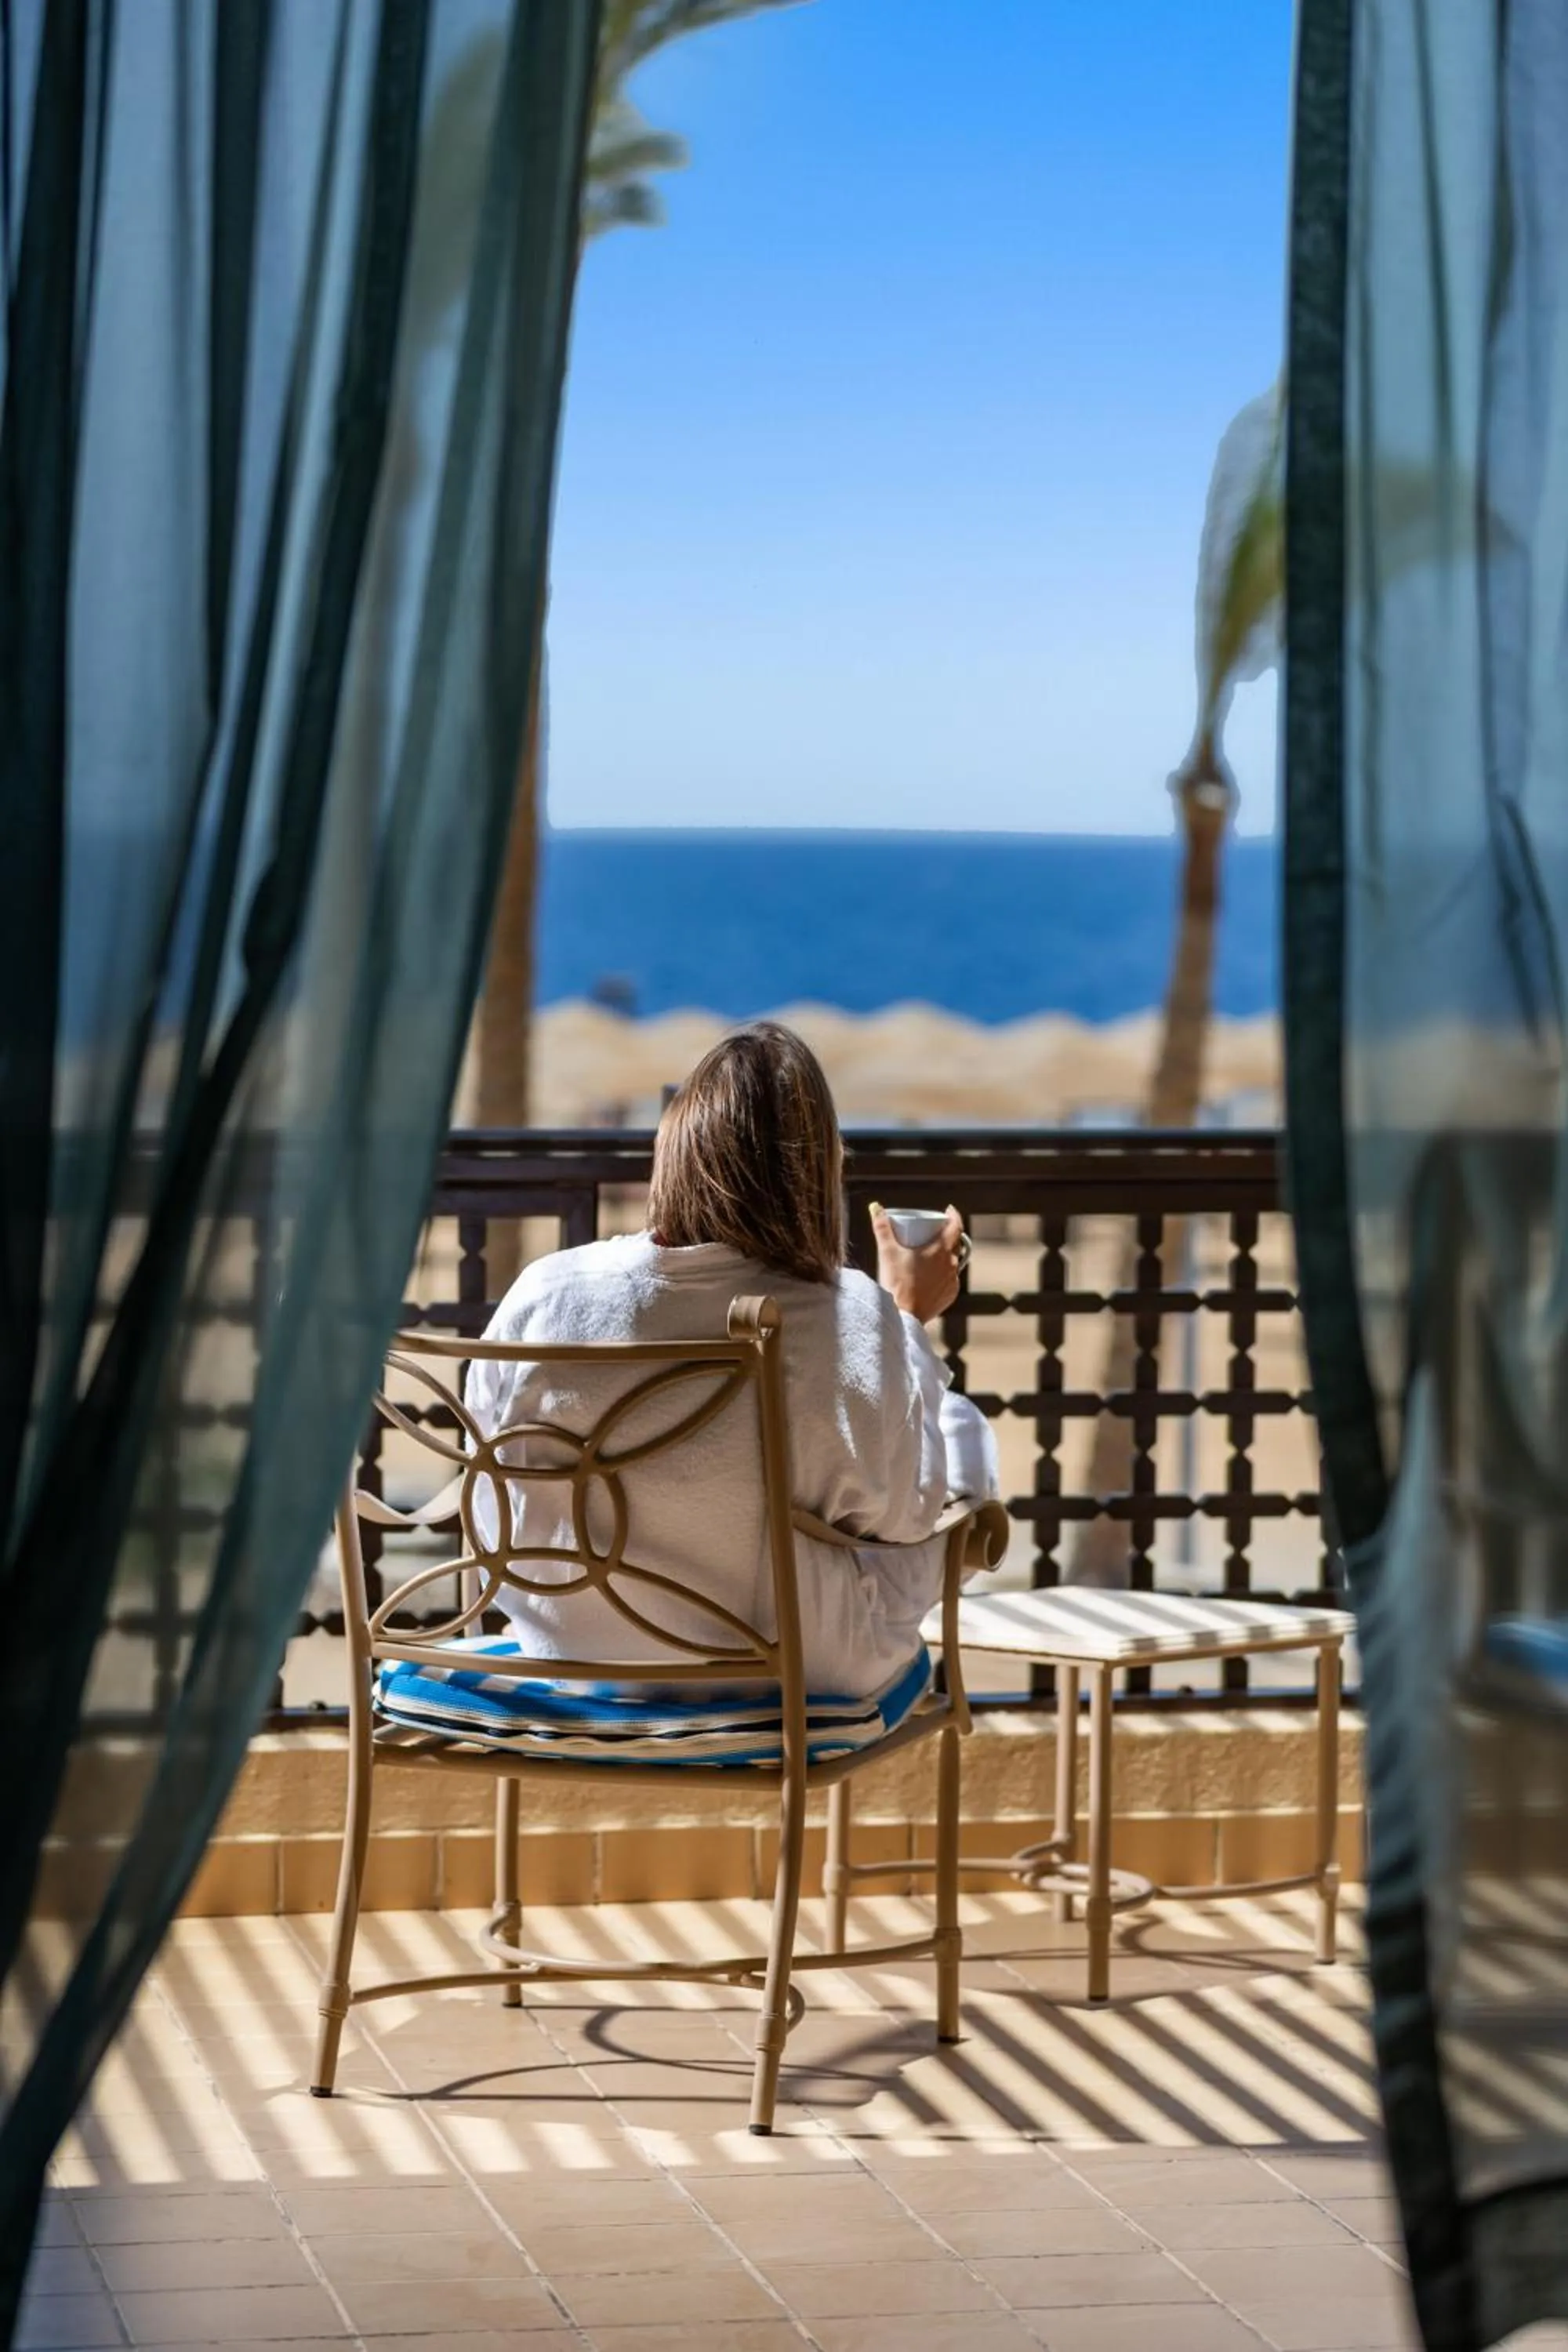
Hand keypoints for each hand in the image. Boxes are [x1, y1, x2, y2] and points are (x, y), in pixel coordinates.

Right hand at [869, 1202, 965, 1323]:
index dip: (954, 1215)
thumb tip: (875, 1207)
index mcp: (941, 1250)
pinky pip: (950, 1279)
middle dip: (948, 1234)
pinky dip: (943, 1274)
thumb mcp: (887, 1251)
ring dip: (945, 1255)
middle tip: (935, 1232)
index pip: (956, 1226)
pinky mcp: (950, 1295)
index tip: (948, 1210)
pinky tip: (932, 1276)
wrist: (903, 1315)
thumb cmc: (897, 1282)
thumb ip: (881, 1227)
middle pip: (956, 1243)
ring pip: (953, 1262)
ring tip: (932, 1254)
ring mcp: (952, 1281)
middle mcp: (951, 1264)